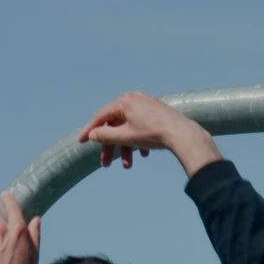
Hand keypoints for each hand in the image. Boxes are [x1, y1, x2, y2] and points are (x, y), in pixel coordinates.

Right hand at [78, 92, 222, 178]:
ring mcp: (146, 104)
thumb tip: (91, 135)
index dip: (90, 131)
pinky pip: (140, 126)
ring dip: (126, 147)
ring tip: (129, 165)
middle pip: (115, 125)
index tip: (80, 142)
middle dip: (111, 146)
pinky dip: (138, 140)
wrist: (182, 134)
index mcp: (124, 102)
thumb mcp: (125, 136)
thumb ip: (105, 136)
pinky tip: (144, 154)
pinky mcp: (156, 112)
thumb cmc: (153, 134)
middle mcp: (134, 99)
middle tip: (106, 164)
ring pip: (128, 128)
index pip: (101, 117)